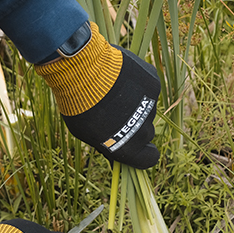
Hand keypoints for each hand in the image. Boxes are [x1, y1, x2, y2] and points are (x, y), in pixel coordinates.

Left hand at [35, 23, 160, 168]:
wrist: (85, 74)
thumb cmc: (80, 107)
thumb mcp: (86, 134)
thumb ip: (105, 144)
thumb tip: (113, 153)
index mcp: (131, 147)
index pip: (150, 158)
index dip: (144, 153)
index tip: (135, 145)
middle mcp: (145, 129)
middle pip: (146, 132)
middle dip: (135, 125)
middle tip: (117, 112)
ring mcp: (151, 105)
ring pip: (147, 108)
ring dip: (135, 102)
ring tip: (113, 91)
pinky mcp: (153, 84)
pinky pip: (148, 88)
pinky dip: (138, 84)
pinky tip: (121, 77)